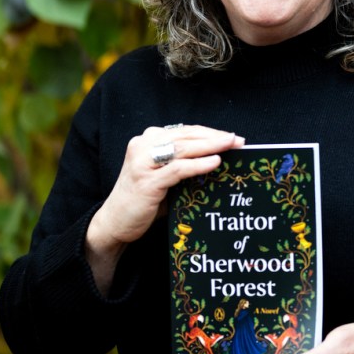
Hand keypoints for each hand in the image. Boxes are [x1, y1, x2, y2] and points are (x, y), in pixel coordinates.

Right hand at [85, 124, 243, 291]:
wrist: (115, 222)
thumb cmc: (143, 200)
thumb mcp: (164, 176)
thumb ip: (182, 164)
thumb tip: (218, 159)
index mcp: (148, 140)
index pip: (184, 131)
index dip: (209, 132)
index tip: (232, 137)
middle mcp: (143, 145)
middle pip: (186, 135)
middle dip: (215, 137)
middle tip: (239, 140)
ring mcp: (143, 162)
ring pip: (183, 148)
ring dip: (211, 146)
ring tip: (232, 146)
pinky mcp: (146, 181)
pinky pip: (178, 169)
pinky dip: (199, 164)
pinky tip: (215, 162)